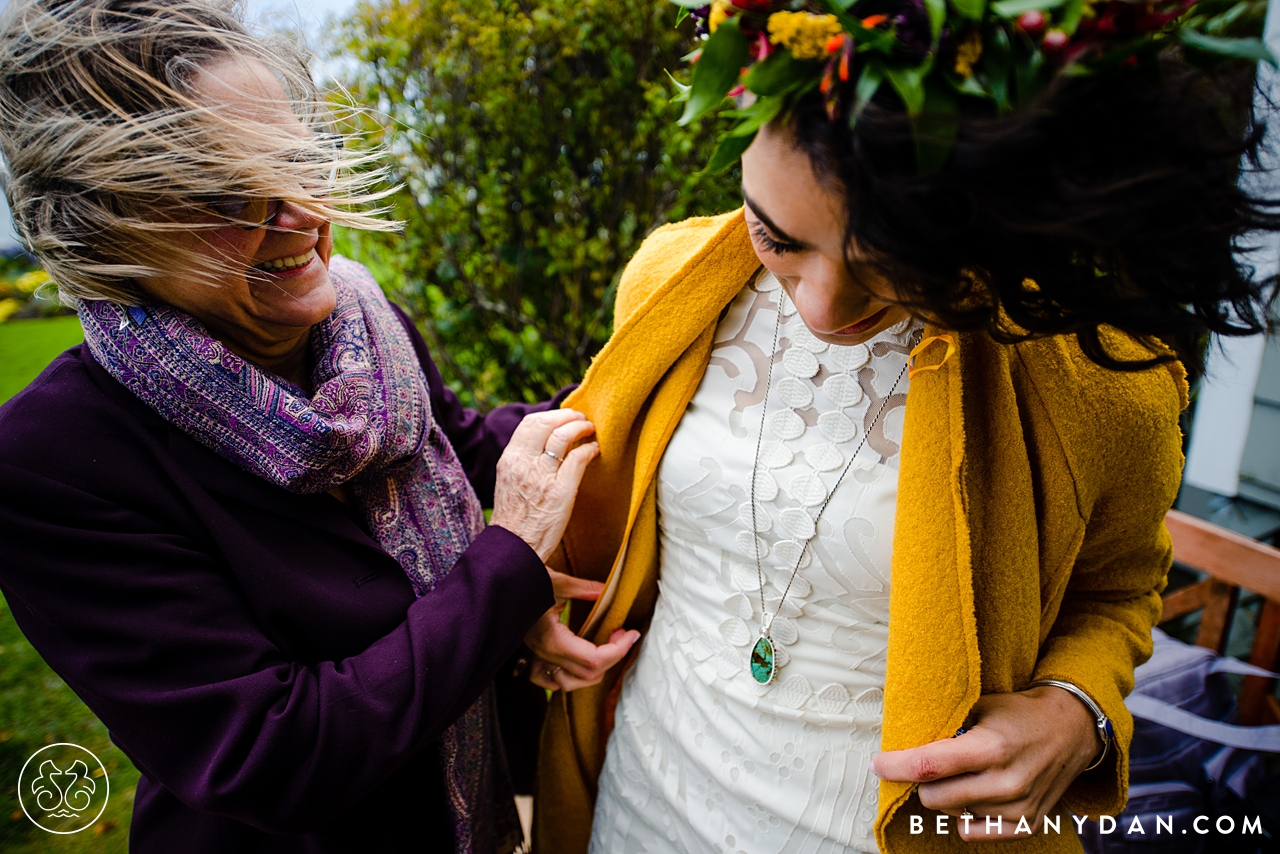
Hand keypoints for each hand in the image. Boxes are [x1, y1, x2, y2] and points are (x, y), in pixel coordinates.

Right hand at [490, 410, 598, 561]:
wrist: (514, 548)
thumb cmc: (514, 518)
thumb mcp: (510, 482)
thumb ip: (524, 461)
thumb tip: (545, 444)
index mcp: (510, 459)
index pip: (530, 423)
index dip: (551, 415)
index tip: (564, 417)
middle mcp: (523, 463)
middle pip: (546, 423)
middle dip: (568, 416)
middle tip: (582, 419)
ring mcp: (542, 476)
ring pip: (563, 436)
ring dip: (581, 428)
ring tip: (591, 430)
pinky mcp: (560, 491)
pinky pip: (578, 459)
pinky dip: (590, 450)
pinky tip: (595, 451)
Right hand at [526, 569, 640, 691]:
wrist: (497, 585)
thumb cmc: (523, 581)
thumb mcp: (555, 582)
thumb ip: (583, 588)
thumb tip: (605, 591)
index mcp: (552, 639)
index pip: (593, 660)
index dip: (617, 651)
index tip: (631, 634)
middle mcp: (544, 654)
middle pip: (587, 675)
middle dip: (612, 657)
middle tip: (622, 635)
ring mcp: (537, 657)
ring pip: (569, 684)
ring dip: (593, 672)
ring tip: (606, 649)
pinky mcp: (532, 655)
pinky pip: (548, 680)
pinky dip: (565, 678)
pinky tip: (576, 664)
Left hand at [870, 686, 1100, 841]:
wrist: (1071, 730)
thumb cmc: (1017, 714)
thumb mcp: (980, 706)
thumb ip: (946, 726)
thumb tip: (903, 742)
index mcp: (990, 747)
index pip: (929, 766)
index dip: (896, 767)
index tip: (877, 764)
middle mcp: (1005, 781)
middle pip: (933, 798)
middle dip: (922, 782)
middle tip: (929, 766)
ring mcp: (1017, 806)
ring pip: (952, 814)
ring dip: (949, 795)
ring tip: (966, 773)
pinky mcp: (1027, 823)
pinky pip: (975, 832)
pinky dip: (966, 816)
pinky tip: (973, 796)